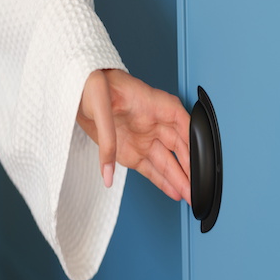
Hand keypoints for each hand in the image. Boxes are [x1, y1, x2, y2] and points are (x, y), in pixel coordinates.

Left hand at [76, 69, 190, 204]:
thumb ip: (107, 140)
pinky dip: (161, 181)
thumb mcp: (100, 105)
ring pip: (167, 163)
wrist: (77, 89)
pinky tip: (172, 191)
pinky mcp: (131, 151)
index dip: (196, 148)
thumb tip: (108, 171)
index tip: (201, 166)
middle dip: (189, 170)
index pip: (186, 129)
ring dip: (178, 180)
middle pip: (180, 150)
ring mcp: (144, 139)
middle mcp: (155, 124)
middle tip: (196, 189)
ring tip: (189, 196)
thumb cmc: (93, 83)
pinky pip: (150, 169)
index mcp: (158, 106)